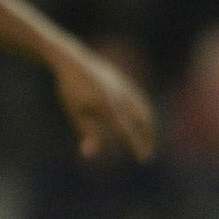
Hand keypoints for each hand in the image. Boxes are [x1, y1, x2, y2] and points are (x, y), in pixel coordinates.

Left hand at [53, 47, 155, 161]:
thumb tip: (89, 154)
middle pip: (141, 121)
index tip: (142, 158)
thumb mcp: (75, 112)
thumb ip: (86, 132)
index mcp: (108, 105)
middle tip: (147, 156)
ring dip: (148, 127)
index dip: (136, 145)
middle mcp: (121, 96)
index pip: (126, 130)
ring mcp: (125, 88)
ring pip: (143, 111)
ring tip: (148, 141)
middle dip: (146, 139)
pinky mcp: (124, 82)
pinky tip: (142, 122)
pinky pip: (139, 101)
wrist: (73, 60)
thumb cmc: (70, 89)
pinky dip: (144, 114)